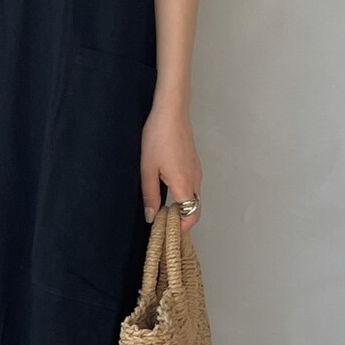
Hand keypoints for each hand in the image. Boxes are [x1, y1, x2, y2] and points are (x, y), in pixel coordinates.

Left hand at [140, 96, 201, 230]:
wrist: (171, 111)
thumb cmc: (158, 137)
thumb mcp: (148, 169)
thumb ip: (150, 196)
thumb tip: (152, 217)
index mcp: (184, 184)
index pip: (191, 216)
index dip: (181, 228)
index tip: (166, 232)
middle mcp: (195, 180)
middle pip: (195, 210)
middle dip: (182, 221)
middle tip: (163, 224)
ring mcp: (197, 171)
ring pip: (194, 198)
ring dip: (183, 208)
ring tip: (163, 210)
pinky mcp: (194, 164)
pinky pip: (193, 187)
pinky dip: (184, 196)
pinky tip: (168, 192)